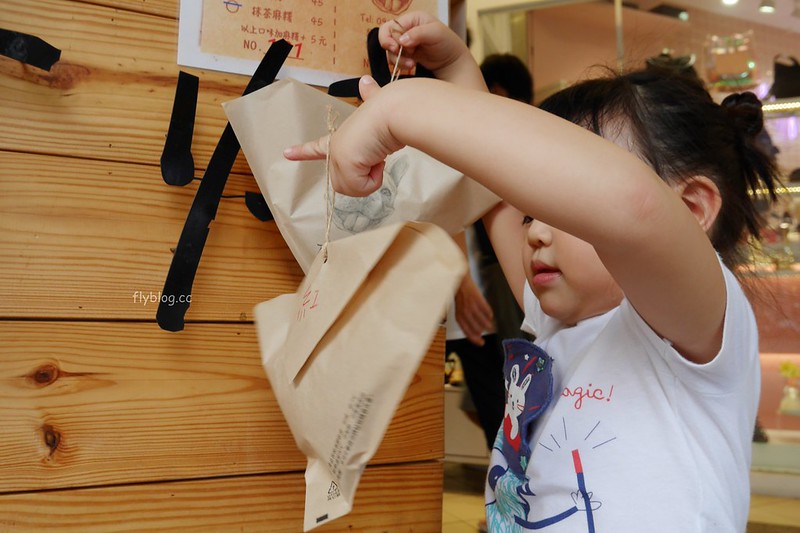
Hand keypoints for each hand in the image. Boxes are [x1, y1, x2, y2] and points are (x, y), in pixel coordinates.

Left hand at [283, 76, 402, 196]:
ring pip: (354, 188)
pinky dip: (374, 179)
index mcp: (339, 136)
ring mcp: (337, 156)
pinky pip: (362, 188)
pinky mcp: (343, 164)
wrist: (390, 112)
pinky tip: (377, 160)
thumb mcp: (375, 112)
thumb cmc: (386, 110)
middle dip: (365, 178)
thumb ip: (371, 97)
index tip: (286, 153)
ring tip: (376, 156)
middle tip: (374, 157)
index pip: (317, 146)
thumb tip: (366, 81)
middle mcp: (335, 147)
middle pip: (346, 183)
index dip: (303, 151)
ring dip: (371, 178)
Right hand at [378, 12, 483, 88]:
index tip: (396, 47)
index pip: (391, 26)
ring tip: (412, 64)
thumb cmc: (448, 43)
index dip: (390, 37)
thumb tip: (401, 40)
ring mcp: (406, 43)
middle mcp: (407, 29)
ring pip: (390, 51)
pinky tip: (412, 65)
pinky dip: (401, 64)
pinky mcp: (407, 55)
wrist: (453, 62)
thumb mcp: (435, 33)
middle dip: (392, 49)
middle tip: (401, 56)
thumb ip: (418, 34)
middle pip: (386, 37)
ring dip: (397, 59)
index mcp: (413, 19)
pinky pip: (395, 59)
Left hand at [455, 274, 493, 346]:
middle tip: (486, 337)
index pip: (466, 330)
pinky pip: (484, 308)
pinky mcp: (477, 298)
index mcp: (459, 314)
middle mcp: (464, 311)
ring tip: (491, 328)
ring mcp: (471, 304)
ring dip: (486, 324)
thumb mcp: (459, 308)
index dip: (473, 338)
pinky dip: (488, 313)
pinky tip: (491, 316)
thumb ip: (465, 318)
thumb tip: (475, 329)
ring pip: (480, 318)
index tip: (480, 343)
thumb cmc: (460, 294)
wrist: (460, 280)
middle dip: (480, 333)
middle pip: (474, 326)